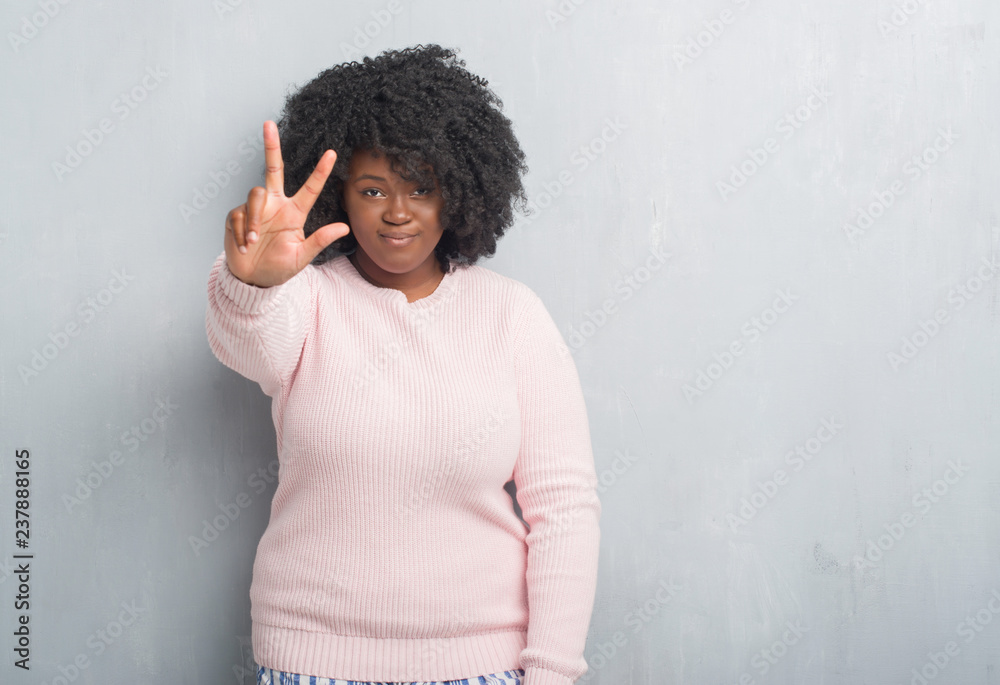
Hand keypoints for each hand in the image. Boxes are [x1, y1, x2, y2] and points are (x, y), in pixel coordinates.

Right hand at [224, 120, 349, 286]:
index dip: (320, 171)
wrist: (252, 279)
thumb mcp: (302, 257)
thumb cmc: (279, 268)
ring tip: (254, 241)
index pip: (310, 188)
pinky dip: (241, 232)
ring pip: (255, 194)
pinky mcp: (237, 215)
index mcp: (294, 213)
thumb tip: (345, 227)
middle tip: (268, 123)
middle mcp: (276, 205)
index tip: (332, 153)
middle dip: (271, 146)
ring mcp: (256, 209)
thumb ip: (320, 241)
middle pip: (273, 169)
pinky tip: (244, 246)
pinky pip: (239, 215)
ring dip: (254, 219)